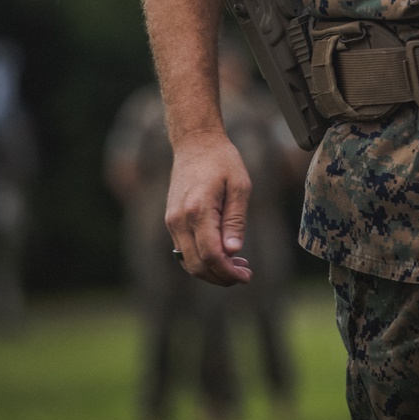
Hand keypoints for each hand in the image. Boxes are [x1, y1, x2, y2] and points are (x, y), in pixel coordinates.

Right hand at [165, 128, 252, 286]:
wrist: (195, 142)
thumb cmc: (222, 160)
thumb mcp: (240, 185)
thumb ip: (236, 220)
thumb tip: (233, 252)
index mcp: (198, 210)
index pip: (211, 255)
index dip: (229, 272)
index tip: (247, 276)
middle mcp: (180, 219)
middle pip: (197, 265)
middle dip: (221, 277)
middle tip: (244, 274)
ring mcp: (172, 221)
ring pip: (188, 262)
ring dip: (211, 271)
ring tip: (235, 266)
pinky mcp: (171, 220)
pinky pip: (183, 251)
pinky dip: (200, 260)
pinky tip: (220, 255)